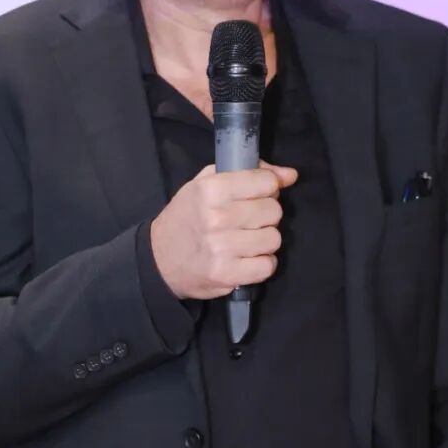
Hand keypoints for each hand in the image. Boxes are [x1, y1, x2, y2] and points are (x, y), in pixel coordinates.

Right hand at [149, 161, 296, 300]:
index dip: (268, 187)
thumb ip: (249, 173)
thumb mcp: (207, 183)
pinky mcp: (227, 275)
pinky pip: (268, 266)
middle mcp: (217, 217)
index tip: (259, 193)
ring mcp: (222, 248)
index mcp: (212, 189)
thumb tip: (290, 174)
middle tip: (249, 219)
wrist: (158, 259)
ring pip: (274, 238)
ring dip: (264, 240)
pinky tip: (246, 258)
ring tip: (246, 239)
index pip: (266, 182)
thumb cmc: (187, 216)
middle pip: (273, 210)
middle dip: (266, 214)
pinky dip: (261, 263)